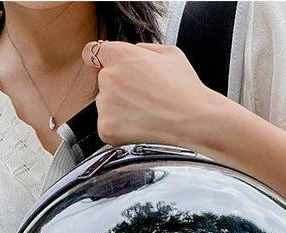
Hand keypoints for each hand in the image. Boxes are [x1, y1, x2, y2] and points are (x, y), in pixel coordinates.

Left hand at [81, 40, 224, 148]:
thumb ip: (143, 50)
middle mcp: (108, 77)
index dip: (101, 61)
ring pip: (105, 105)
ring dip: (120, 109)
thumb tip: (133, 54)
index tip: (106, 68)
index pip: (92, 53)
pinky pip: (108, 126)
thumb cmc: (185, 89)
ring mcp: (105, 105)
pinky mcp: (106, 128)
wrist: (193, 120)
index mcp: (120, 55)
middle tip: (144, 98)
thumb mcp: (169, 53)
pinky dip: (120, 129)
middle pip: (103, 82)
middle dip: (119, 88)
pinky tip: (141, 126)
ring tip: (146, 113)